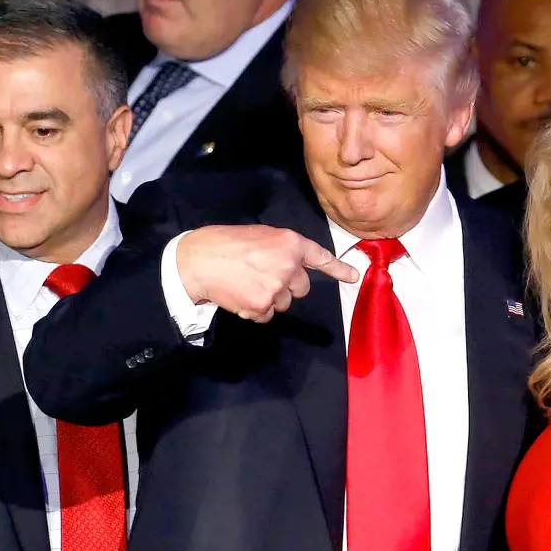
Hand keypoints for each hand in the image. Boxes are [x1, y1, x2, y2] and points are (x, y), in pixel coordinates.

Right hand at [176, 225, 358, 322]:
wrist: (196, 261)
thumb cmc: (225, 244)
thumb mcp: (259, 236)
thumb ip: (282, 250)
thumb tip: (294, 267)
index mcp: (289, 243)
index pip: (320, 257)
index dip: (339, 269)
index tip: (354, 277)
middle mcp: (288, 266)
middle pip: (302, 288)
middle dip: (287, 285)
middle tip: (262, 275)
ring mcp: (276, 288)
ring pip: (285, 303)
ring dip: (271, 298)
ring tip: (247, 283)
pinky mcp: (262, 306)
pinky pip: (268, 315)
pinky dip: (256, 309)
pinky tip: (241, 294)